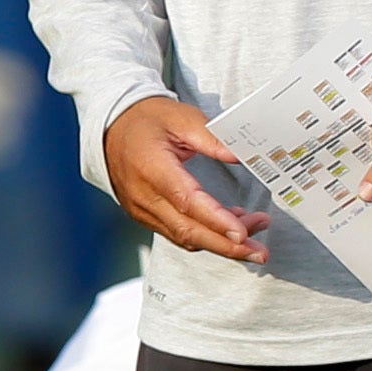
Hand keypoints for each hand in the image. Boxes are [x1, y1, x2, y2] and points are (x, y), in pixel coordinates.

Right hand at [99, 97, 265, 263]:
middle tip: (260, 253)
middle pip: (188, 231)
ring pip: (186, 238)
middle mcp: (145, 195)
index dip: (216, 221)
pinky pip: (179, 234)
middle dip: (228, 246)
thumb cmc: (147, 120)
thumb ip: (212, 137)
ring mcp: (143, 211)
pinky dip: (207, 236)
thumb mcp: (181, 117)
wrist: (111, 129)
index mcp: (152, 168)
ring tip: (255, 237)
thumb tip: (242, 155)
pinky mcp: (146, 217)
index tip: (243, 233)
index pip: (187, 201)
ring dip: (222, 243)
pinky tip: (231, 228)